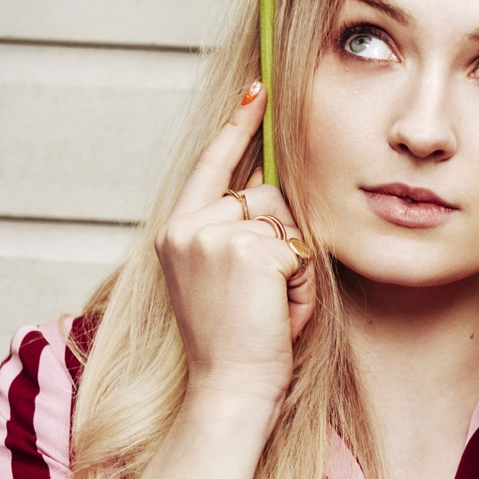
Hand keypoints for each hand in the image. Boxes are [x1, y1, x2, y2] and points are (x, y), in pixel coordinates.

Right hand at [154, 82, 314, 413]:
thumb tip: (269, 184)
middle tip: (267, 293)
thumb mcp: (226, 274)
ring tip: (272, 304)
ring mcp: (212, 236)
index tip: (256, 89)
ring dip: (293, 260)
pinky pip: (295, 247)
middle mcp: (186, 228)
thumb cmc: (237, 339)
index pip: (210, 163)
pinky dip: (301, 280)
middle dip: (283, 236)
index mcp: (177, 232)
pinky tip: (279, 309)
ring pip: (283, 219)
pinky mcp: (243, 250)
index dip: (236, 127)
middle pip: (263, 193)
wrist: (229, 390)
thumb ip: (237, 228)